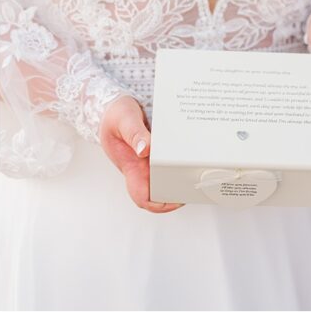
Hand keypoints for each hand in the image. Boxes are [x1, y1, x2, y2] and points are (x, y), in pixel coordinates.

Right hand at [99, 96, 184, 213]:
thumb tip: (145, 150)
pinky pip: (170, 162)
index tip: (177, 198)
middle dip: (179, 192)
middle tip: (195, 182)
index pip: (143, 198)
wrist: (113, 106)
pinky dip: (181, 160)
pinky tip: (192, 153)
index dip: (161, 205)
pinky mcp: (157, 151)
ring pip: (169, 178)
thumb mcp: (123, 119)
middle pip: (162, 192)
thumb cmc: (115, 115)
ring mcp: (150, 161)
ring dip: (183, 177)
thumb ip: (134, 133)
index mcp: (131, 167)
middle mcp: (142, 168)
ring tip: (198, 169)